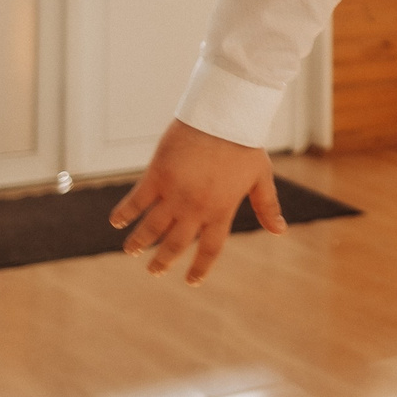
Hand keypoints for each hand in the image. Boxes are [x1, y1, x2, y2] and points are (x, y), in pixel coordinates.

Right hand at [109, 116, 285, 283]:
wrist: (224, 115)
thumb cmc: (244, 144)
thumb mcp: (260, 177)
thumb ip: (267, 206)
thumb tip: (280, 231)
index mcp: (222, 211)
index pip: (209, 249)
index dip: (200, 268)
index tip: (191, 281)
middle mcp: (196, 209)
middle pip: (175, 244)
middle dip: (163, 261)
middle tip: (154, 271)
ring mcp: (175, 194)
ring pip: (152, 228)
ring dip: (140, 243)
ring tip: (132, 252)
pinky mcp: (158, 175)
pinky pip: (136, 200)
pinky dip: (125, 213)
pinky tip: (116, 222)